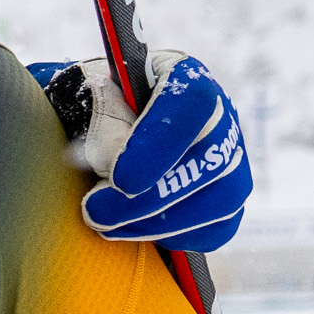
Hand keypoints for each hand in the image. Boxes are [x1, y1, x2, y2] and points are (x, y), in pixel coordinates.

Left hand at [28, 48, 247, 248]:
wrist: (89, 134)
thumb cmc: (86, 111)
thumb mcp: (83, 103)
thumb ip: (102, 125)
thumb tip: (117, 162)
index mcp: (182, 76)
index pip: (191, 101)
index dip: (159, 143)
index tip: (120, 179)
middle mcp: (217, 115)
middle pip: (213, 160)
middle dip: (150, 198)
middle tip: (95, 213)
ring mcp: (230, 158)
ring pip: (221, 200)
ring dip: (157, 223)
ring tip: (104, 222)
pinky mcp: (224, 198)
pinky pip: (218, 228)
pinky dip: (176, 237)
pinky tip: (133, 229)